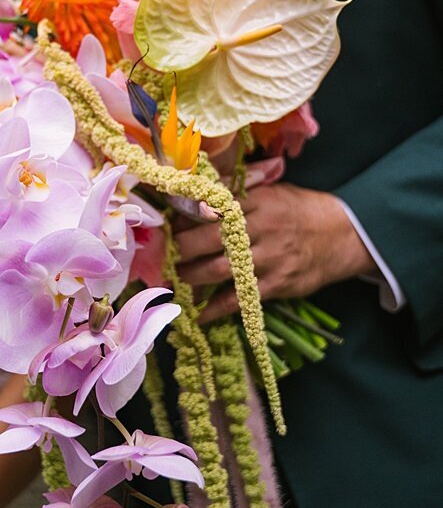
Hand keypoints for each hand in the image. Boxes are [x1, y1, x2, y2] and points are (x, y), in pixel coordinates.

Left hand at [176, 183, 375, 322]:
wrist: (342, 235)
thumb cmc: (298, 211)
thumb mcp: (269, 193)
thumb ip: (235, 198)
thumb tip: (191, 203)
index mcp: (256, 202)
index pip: (211, 210)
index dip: (185, 221)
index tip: (167, 229)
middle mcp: (261, 229)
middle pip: (209, 241)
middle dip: (181, 251)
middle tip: (164, 257)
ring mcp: (269, 259)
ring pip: (219, 271)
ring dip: (191, 278)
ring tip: (175, 280)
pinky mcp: (276, 285)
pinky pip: (239, 299)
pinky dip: (215, 309)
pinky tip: (198, 314)